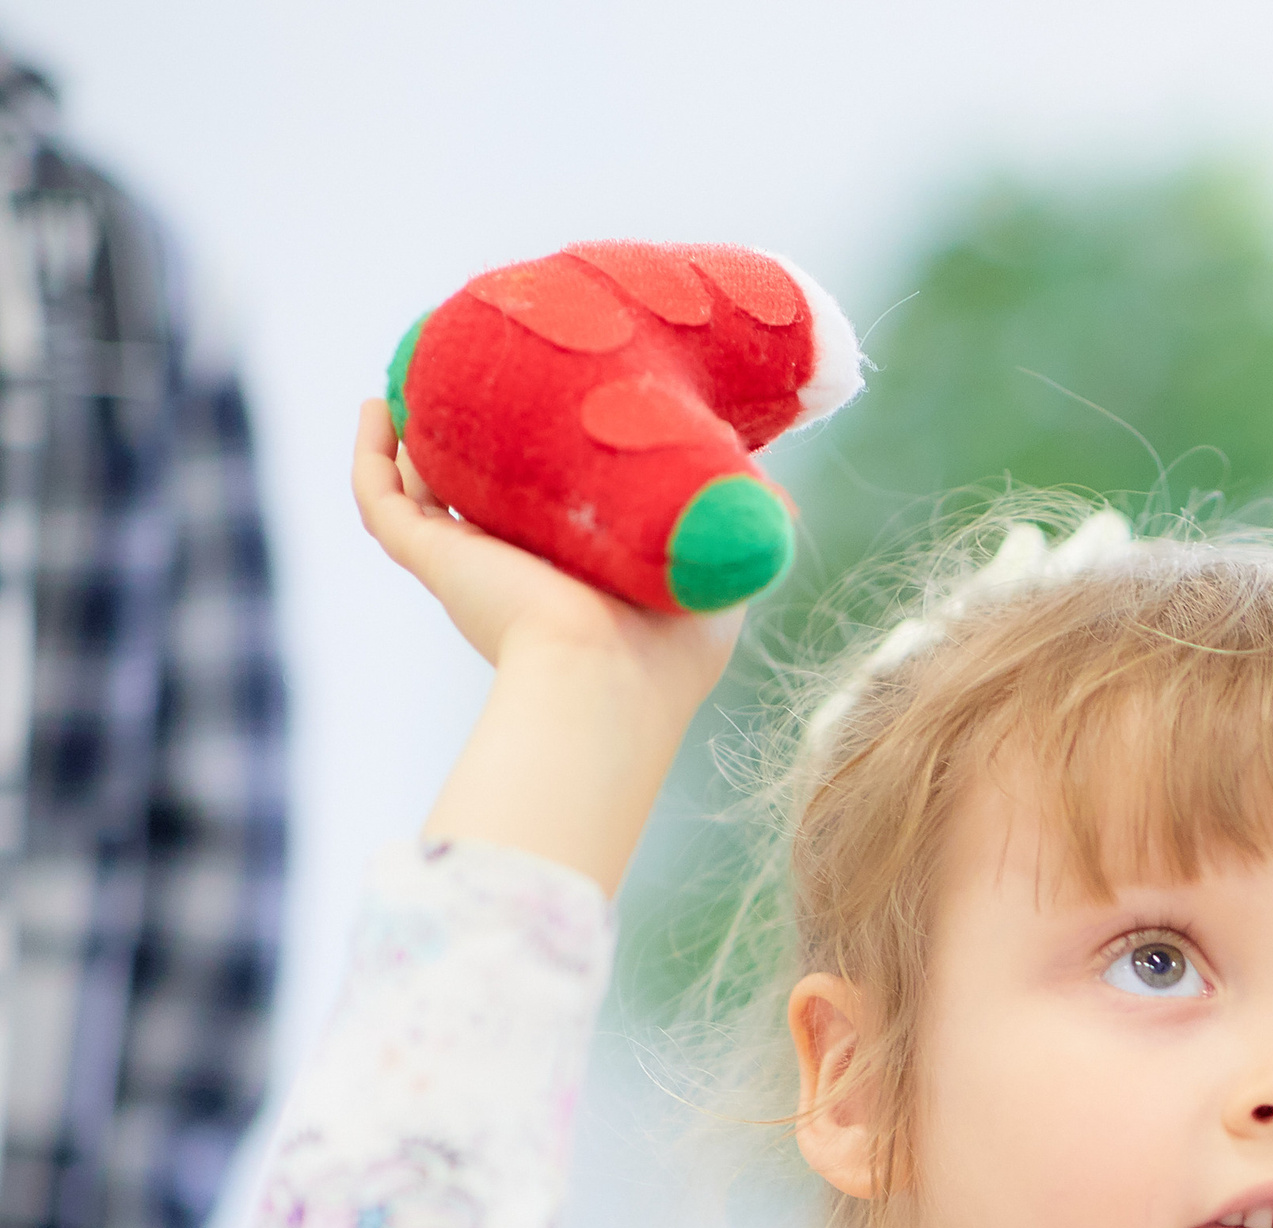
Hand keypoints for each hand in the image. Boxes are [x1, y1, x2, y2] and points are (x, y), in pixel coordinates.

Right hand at [352, 398, 739, 706]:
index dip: (549, 453)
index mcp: (578, 567)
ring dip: (417, 435)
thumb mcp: (715, 565)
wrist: (607, 678)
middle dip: (478, 438)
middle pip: (484, 491)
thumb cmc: (672, 646)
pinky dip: (370, 454)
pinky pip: (381, 500)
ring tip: (418, 372)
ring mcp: (471, 562)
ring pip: (424, 490)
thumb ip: (729, 515)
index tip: (556, 394)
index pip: (553, 504)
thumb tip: (768, 468)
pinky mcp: (435, 560)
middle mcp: (520, 565)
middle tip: (484, 373)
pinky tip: (377, 404)